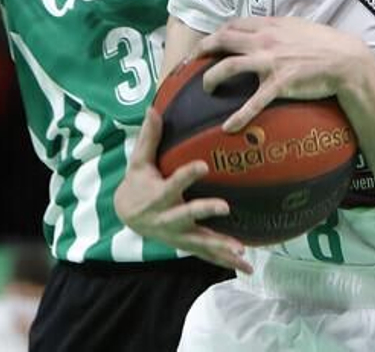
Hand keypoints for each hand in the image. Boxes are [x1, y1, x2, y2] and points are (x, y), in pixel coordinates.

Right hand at [114, 108, 251, 272]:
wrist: (127, 215)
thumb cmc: (137, 183)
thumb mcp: (138, 161)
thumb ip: (149, 138)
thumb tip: (152, 108)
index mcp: (157, 196)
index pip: (172, 184)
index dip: (186, 176)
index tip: (202, 165)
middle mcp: (168, 218)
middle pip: (187, 216)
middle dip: (204, 213)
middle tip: (225, 207)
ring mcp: (178, 235)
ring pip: (200, 242)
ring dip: (221, 247)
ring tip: (241, 251)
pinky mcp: (187, 244)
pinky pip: (208, 255)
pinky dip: (226, 262)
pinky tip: (246, 267)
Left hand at [196, 17, 374, 132]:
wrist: (346, 60)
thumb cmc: (326, 43)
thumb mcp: (299, 26)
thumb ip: (278, 28)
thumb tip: (264, 30)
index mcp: (270, 26)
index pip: (233, 25)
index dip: (216, 33)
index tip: (207, 43)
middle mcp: (265, 41)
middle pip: (222, 40)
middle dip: (201, 50)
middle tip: (190, 63)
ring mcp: (270, 62)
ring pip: (228, 66)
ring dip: (210, 78)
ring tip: (205, 88)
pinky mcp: (279, 84)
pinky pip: (253, 102)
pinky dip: (238, 116)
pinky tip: (228, 128)